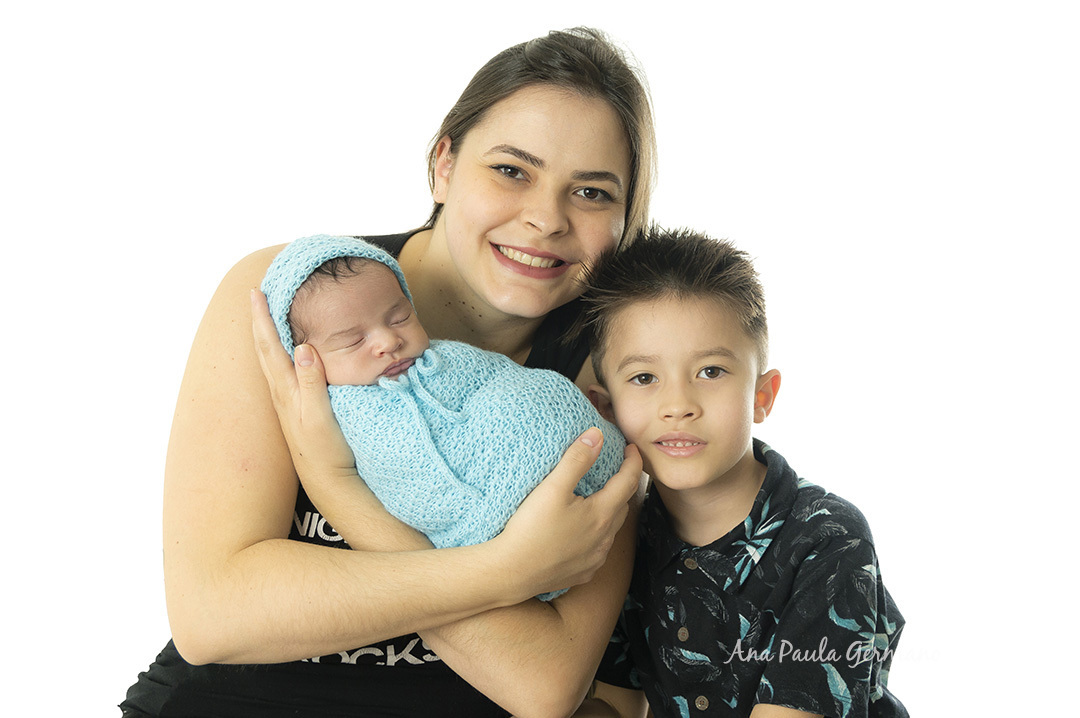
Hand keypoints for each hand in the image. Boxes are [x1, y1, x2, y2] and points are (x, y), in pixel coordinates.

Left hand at [250, 289, 356, 481]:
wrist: (328, 481)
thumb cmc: (326, 450)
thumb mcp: (320, 416)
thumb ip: (312, 382)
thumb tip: (302, 347)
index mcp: (286, 388)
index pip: (270, 345)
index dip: (263, 317)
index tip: (257, 292)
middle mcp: (281, 392)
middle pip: (265, 348)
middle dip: (260, 319)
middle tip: (257, 294)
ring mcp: (286, 401)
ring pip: (271, 359)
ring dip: (267, 334)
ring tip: (268, 315)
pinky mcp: (295, 408)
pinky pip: (281, 370)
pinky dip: (279, 351)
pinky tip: (287, 351)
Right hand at [496, 428, 642, 600]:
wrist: (511, 572)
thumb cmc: (530, 529)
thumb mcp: (552, 488)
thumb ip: (576, 460)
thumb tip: (597, 436)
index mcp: (601, 515)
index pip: (627, 482)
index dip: (633, 462)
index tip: (631, 449)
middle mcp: (604, 539)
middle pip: (622, 506)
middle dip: (623, 486)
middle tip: (616, 471)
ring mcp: (594, 559)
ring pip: (611, 530)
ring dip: (610, 512)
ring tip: (600, 500)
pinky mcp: (582, 573)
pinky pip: (598, 551)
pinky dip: (597, 536)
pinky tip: (584, 534)